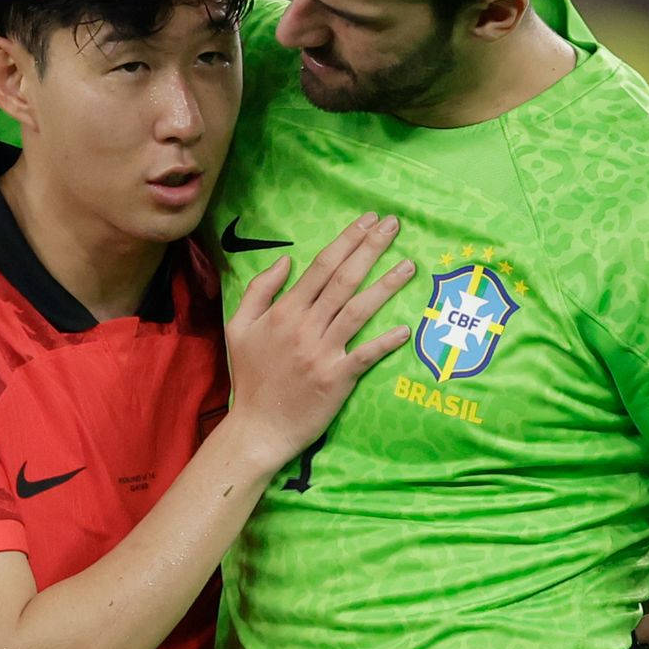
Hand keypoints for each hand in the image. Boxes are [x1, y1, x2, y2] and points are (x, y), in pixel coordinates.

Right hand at [224, 213, 413, 472]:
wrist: (257, 428)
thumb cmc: (250, 377)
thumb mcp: (238, 327)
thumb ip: (259, 290)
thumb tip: (284, 261)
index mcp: (284, 311)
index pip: (321, 266)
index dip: (347, 240)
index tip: (368, 220)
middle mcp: (305, 326)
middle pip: (344, 279)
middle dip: (370, 248)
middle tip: (393, 225)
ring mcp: (323, 352)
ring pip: (359, 310)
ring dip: (386, 286)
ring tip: (409, 266)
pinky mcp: (338, 378)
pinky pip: (366, 355)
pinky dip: (385, 342)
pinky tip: (405, 328)